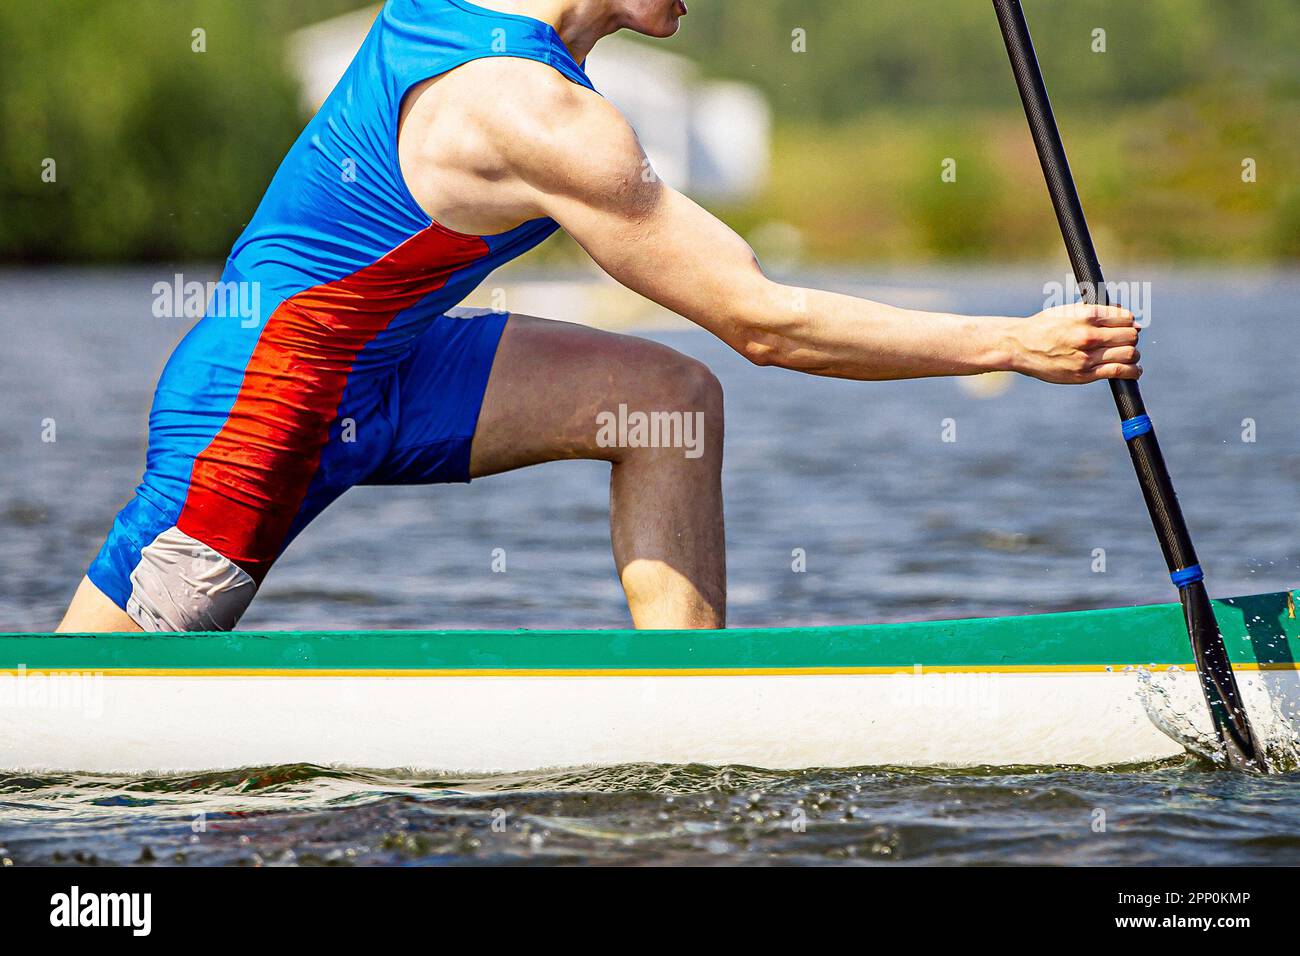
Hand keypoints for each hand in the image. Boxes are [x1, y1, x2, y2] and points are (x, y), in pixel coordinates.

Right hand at [1006, 303, 1140, 383]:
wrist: (1019, 347)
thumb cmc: (1043, 327)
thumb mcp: (1068, 311)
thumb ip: (1095, 312)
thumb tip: (1125, 315)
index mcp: (1086, 315)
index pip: (1126, 318)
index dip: (1129, 323)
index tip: (1126, 327)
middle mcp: (1089, 335)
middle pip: (1131, 336)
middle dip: (1131, 338)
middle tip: (1124, 341)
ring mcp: (1087, 356)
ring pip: (1129, 353)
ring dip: (1133, 354)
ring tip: (1128, 355)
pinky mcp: (1084, 374)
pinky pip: (1119, 372)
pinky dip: (1133, 371)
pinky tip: (1134, 371)